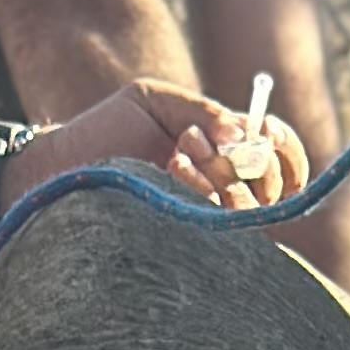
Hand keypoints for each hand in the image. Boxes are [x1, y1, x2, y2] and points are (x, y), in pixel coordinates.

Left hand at [16, 84, 308, 211]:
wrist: (61, 173)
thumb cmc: (103, 135)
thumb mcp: (153, 102)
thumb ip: (202, 108)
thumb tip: (245, 131)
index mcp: (223, 158)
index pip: (283, 160)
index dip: (288, 149)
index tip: (269, 131)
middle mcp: (222, 196)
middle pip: (275, 185)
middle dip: (248, 156)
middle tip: (200, 140)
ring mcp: (208, 226)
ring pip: (251, 208)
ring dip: (220, 173)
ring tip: (176, 157)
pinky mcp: (189, 248)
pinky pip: (222, 226)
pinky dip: (204, 193)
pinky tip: (172, 175)